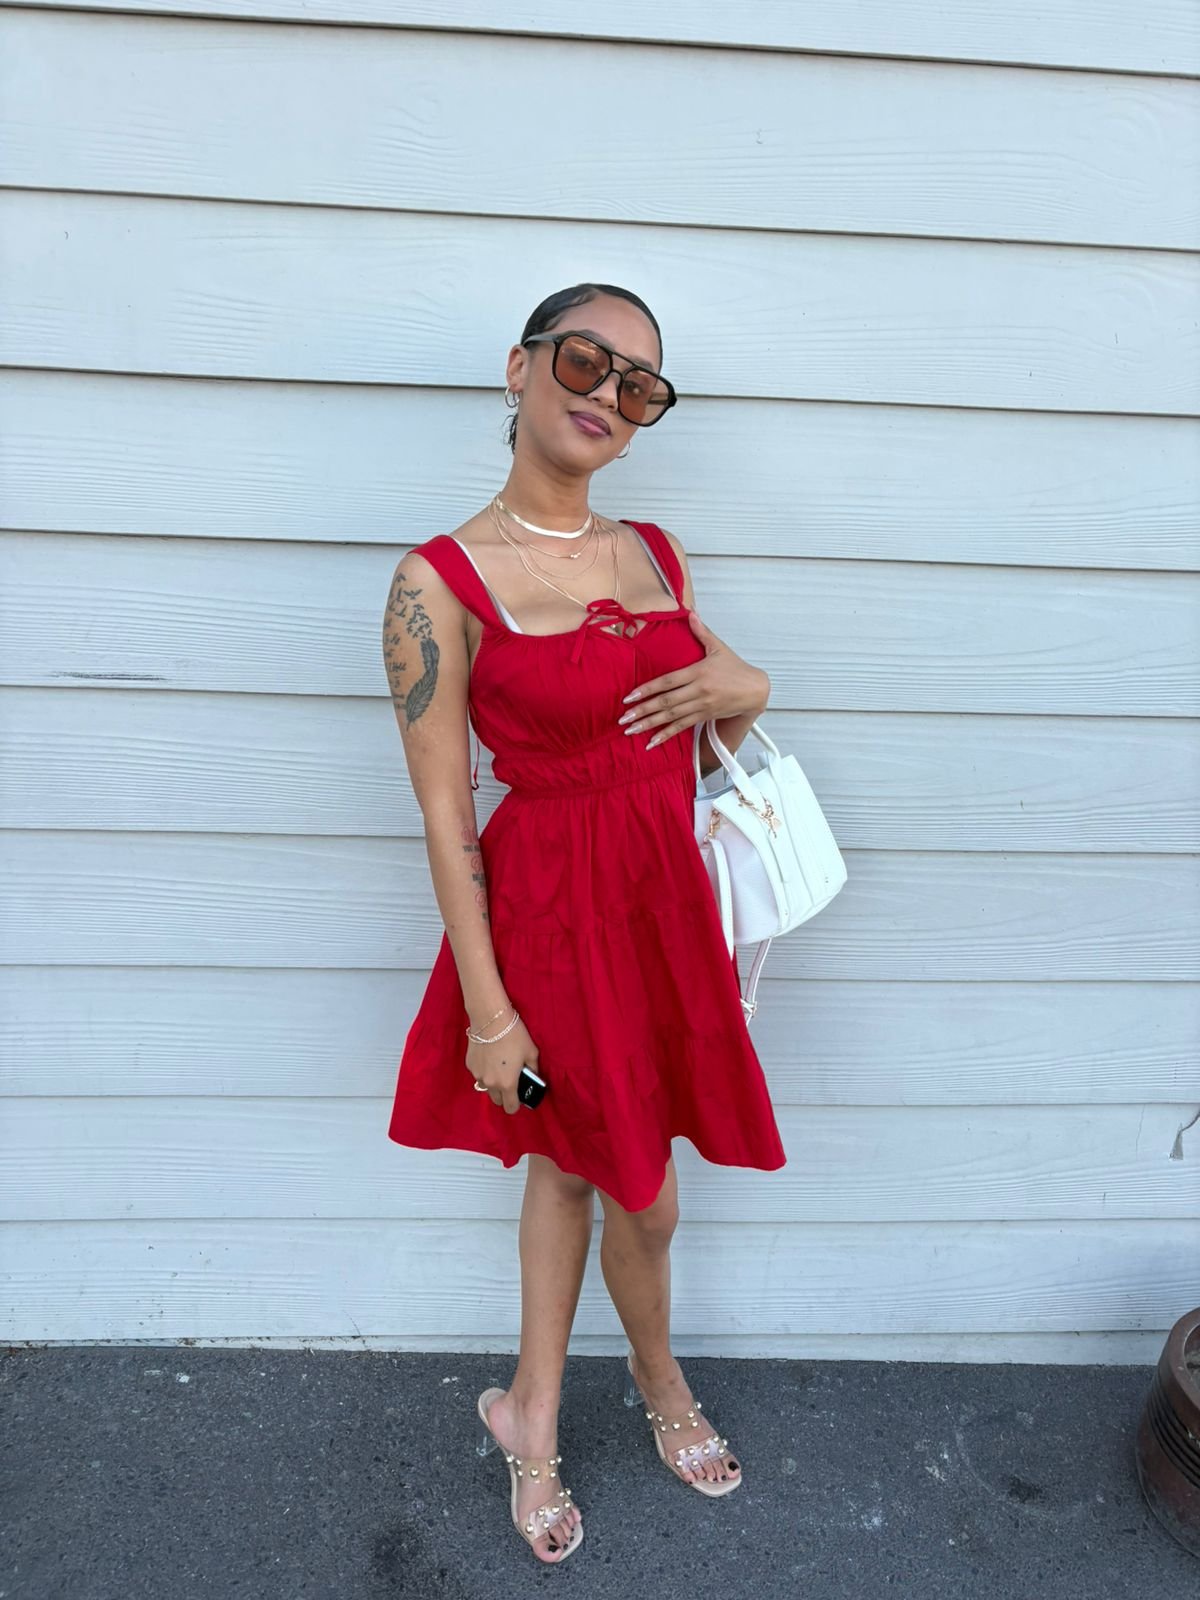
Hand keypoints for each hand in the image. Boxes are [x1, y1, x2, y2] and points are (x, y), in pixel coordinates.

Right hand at [466, 1017, 538, 1114]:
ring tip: (499, 1065)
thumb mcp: (531, 1052)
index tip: (519, 1098)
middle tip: (510, 1081)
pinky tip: (489, 1056)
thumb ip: (533, 1069)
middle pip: (497, 1101)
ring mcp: (478, 1075)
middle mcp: (491, 1083)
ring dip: (493, 1083)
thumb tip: (532, 1076)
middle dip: (504, 1095)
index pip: (510, 1108)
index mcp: (508, 1084)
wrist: (491, 1019)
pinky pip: (479, 1074)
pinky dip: (484, 1071)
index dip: (516, 1105)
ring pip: (486, 1087)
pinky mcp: (469, 1065)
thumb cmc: (514, 1035)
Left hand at [616, 610, 768, 747]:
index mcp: (698, 672)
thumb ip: (702, 632)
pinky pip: (682, 727)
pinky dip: (666, 735)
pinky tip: (651, 742)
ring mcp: (701, 705)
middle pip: (666, 702)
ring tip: (630, 730)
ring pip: (672, 717)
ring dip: (650, 724)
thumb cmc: (736, 668)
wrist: (755, 690)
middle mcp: (698, 691)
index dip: (647, 689)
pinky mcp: (704, 716)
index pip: (668, 682)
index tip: (629, 697)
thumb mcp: (719, 647)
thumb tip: (690, 613)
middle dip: (643, 710)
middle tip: (623, 718)